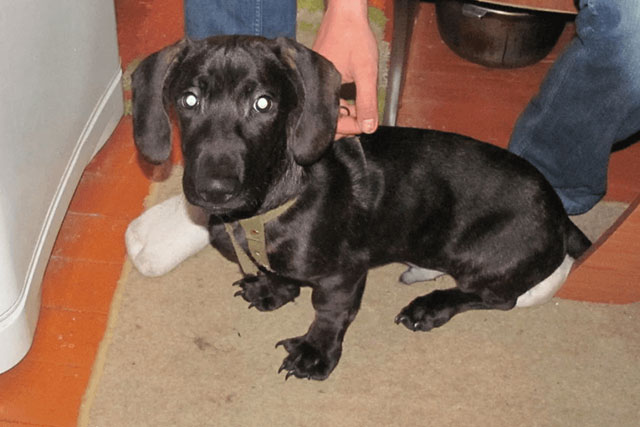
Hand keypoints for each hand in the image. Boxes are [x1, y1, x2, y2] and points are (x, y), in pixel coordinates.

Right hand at [313, 0, 378, 137]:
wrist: (345, 12)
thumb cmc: (354, 37)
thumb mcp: (366, 72)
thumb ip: (367, 101)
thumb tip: (369, 128)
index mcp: (321, 89)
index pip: (332, 123)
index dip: (351, 128)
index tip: (366, 126)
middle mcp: (312, 87)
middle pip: (326, 118)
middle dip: (346, 124)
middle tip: (363, 122)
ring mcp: (313, 81)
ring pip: (327, 108)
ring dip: (343, 113)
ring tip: (359, 110)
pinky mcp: (316, 76)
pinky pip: (325, 96)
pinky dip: (338, 102)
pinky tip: (350, 99)